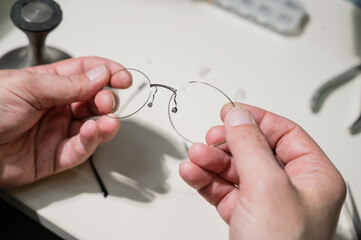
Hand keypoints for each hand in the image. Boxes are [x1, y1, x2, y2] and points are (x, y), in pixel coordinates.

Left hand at [0, 57, 130, 186]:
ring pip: (92, 127)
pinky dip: (92, 141)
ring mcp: (57, 132)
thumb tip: (100, 75)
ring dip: (105, 122)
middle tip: (106, 101)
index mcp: (49, 84)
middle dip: (106, 100)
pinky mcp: (55, 157)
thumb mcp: (27, 87)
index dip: (107, 73)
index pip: (86, 74)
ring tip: (107, 119)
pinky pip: (81, 150)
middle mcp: (56, 108)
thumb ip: (68, 84)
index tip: (122, 77)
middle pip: (94, 101)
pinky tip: (94, 132)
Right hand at [180, 103, 345, 239]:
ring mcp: (265, 202)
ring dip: (211, 161)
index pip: (285, 133)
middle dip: (228, 144)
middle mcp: (290, 188)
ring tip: (195, 157)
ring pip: (234, 169)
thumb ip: (250, 145)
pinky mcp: (243, 214)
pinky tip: (193, 173)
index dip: (257, 120)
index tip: (232, 113)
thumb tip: (237, 115)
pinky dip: (205, 179)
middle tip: (210, 139)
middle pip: (255, 150)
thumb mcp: (267, 186)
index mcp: (312, 176)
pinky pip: (222, 188)